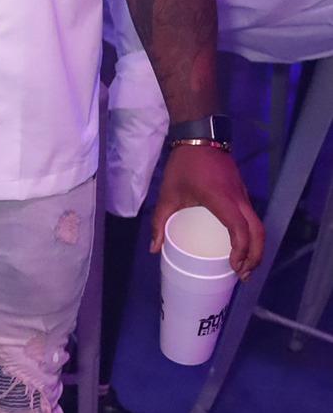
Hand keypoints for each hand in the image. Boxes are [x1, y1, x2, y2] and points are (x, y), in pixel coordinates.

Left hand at [151, 146, 263, 278]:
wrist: (200, 137)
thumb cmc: (183, 165)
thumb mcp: (168, 195)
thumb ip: (160, 222)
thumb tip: (154, 248)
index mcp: (221, 199)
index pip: (239, 228)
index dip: (240, 250)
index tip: (234, 267)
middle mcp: (239, 198)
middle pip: (257, 231)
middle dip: (254, 255)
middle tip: (244, 275)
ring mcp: (243, 195)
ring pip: (258, 224)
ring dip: (255, 246)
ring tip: (244, 266)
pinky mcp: (242, 193)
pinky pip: (252, 217)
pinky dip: (251, 234)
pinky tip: (241, 245)